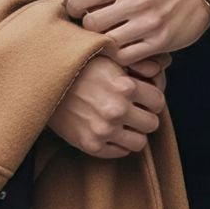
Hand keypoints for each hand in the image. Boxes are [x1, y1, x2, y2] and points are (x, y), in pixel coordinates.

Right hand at [45, 48, 170, 157]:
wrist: (44, 80)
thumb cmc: (78, 63)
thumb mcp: (109, 55)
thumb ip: (137, 62)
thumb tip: (165, 64)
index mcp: (125, 86)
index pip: (159, 102)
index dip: (152, 99)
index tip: (144, 97)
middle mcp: (117, 109)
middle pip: (152, 124)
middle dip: (145, 116)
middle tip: (135, 110)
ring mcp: (104, 129)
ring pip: (139, 143)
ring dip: (134, 132)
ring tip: (124, 123)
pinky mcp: (90, 145)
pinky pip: (119, 153)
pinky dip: (118, 144)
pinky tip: (109, 130)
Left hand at [58, 0, 209, 66]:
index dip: (72, 7)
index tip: (78, 10)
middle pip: (91, 23)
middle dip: (87, 27)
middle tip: (94, 26)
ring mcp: (149, 21)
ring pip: (107, 42)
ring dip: (103, 43)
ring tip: (108, 37)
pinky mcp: (160, 41)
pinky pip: (127, 57)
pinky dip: (120, 56)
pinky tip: (124, 47)